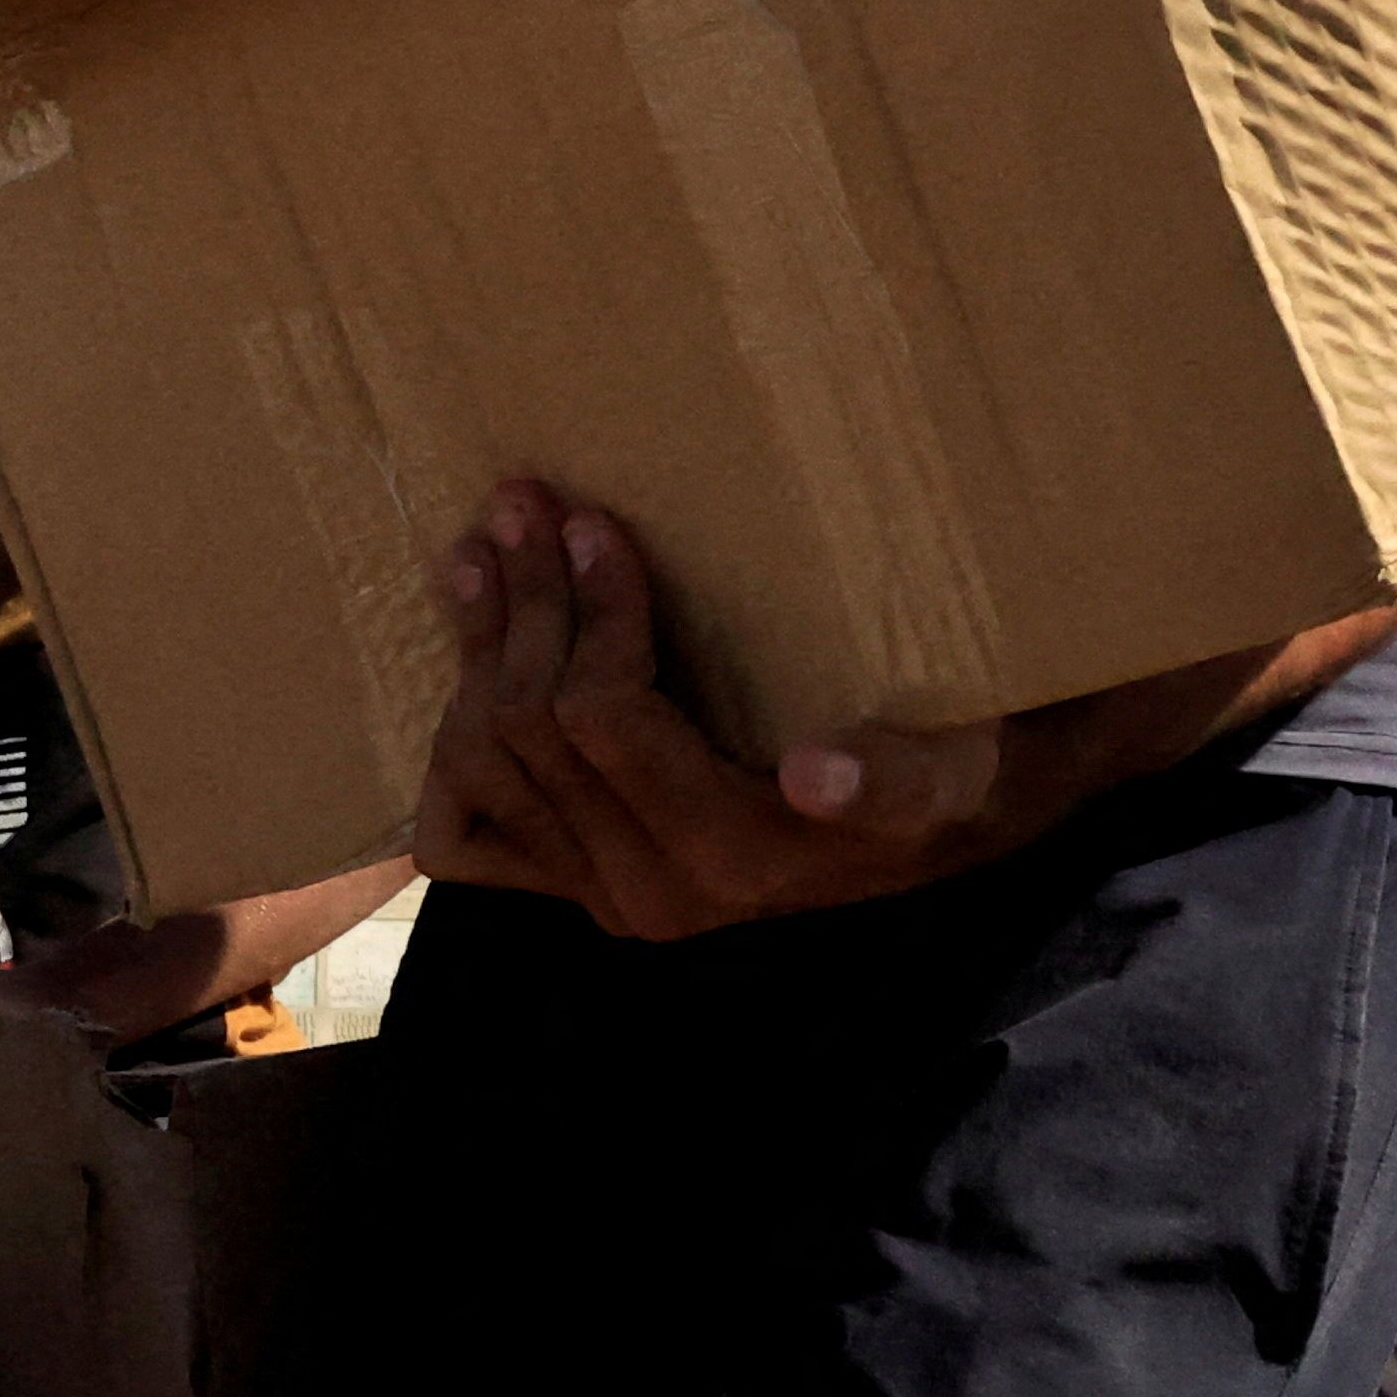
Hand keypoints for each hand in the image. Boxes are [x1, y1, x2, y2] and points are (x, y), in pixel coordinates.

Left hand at [412, 484, 978, 938]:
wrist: (926, 833)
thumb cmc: (937, 768)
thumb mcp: (944, 767)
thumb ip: (892, 777)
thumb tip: (817, 775)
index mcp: (729, 857)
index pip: (604, 718)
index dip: (588, 609)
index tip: (592, 522)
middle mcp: (649, 893)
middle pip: (529, 731)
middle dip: (522, 603)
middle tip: (520, 502)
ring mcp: (599, 894)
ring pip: (482, 763)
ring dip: (477, 647)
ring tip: (480, 551)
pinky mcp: (572, 885)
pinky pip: (463, 832)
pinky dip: (452, 748)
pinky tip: (473, 665)